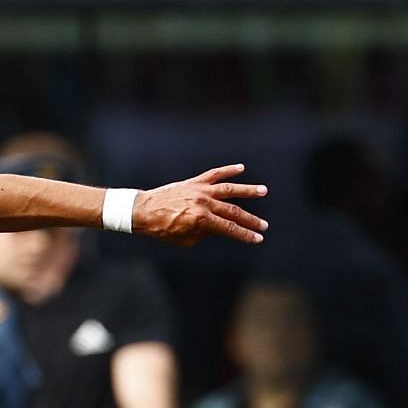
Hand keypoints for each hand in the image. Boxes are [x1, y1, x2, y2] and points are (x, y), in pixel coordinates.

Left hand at [134, 166, 267, 245]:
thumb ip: (204, 234)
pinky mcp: (194, 182)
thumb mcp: (184, 239)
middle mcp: (203, 203)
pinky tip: (241, 168)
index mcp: (201, 220)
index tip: (258, 238)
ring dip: (248, 190)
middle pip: (233, 211)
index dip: (245, 234)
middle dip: (250, 220)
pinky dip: (228, 170)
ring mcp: (200, 190)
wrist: (143, 211)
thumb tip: (218, 228)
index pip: (229, 228)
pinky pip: (214, 174)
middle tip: (264, 225)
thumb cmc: (162, 228)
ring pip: (229, 189)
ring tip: (263, 191)